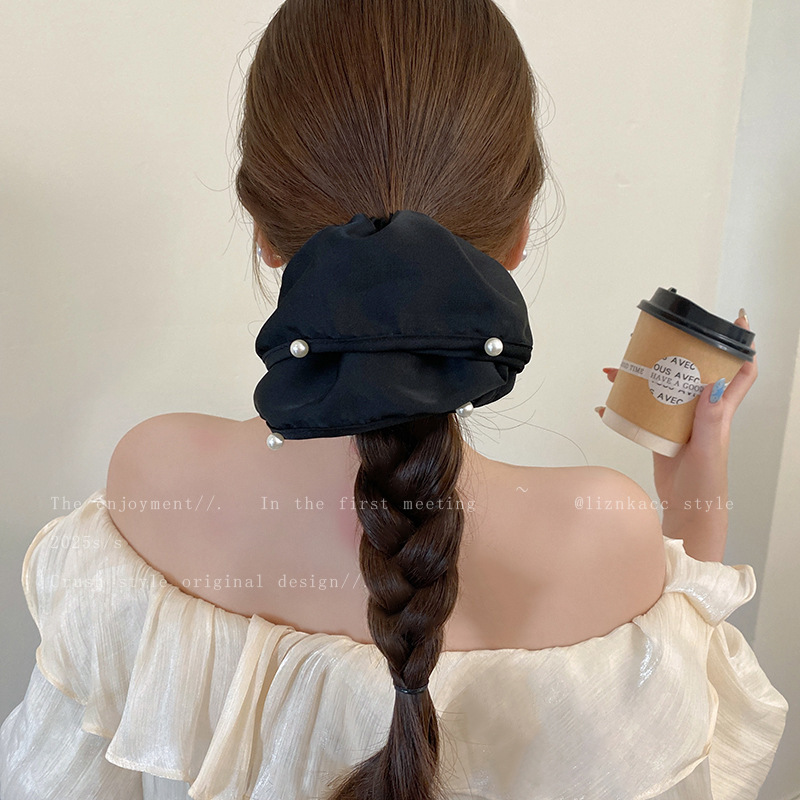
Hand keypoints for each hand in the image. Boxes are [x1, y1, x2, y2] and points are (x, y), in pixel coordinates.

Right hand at [595, 313, 757, 510]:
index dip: (742, 347)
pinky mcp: (661, 433)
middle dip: (676, 351)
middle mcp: (701, 410)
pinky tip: (607, 406)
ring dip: (642, 376)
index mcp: (720, 409)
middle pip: (692, 371)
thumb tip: (713, 383)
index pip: (740, 372)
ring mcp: (680, 420)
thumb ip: (710, 417)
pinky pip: (643, 412)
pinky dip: (624, 406)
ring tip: (617, 370)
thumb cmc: (706, 481)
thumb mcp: (710, 448)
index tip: (735, 323)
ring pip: (663, 388)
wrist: (688, 508)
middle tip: (654, 337)